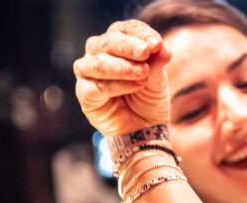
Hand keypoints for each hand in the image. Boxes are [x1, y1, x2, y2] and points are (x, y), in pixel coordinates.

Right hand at [73, 20, 171, 135]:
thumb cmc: (148, 100)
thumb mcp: (158, 79)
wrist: (144, 129)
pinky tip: (135, 86)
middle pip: (107, 41)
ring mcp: (88, 73)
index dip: (140, 34)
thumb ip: (157, 62)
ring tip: (143, 73)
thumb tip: (162, 47)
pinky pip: (96, 86)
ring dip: (122, 67)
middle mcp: (98, 53)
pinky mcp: (84, 94)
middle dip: (128, 46)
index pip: (124, 29)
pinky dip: (117, 85)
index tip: (157, 44)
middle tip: (146, 52)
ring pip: (98, 63)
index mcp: (117, 43)